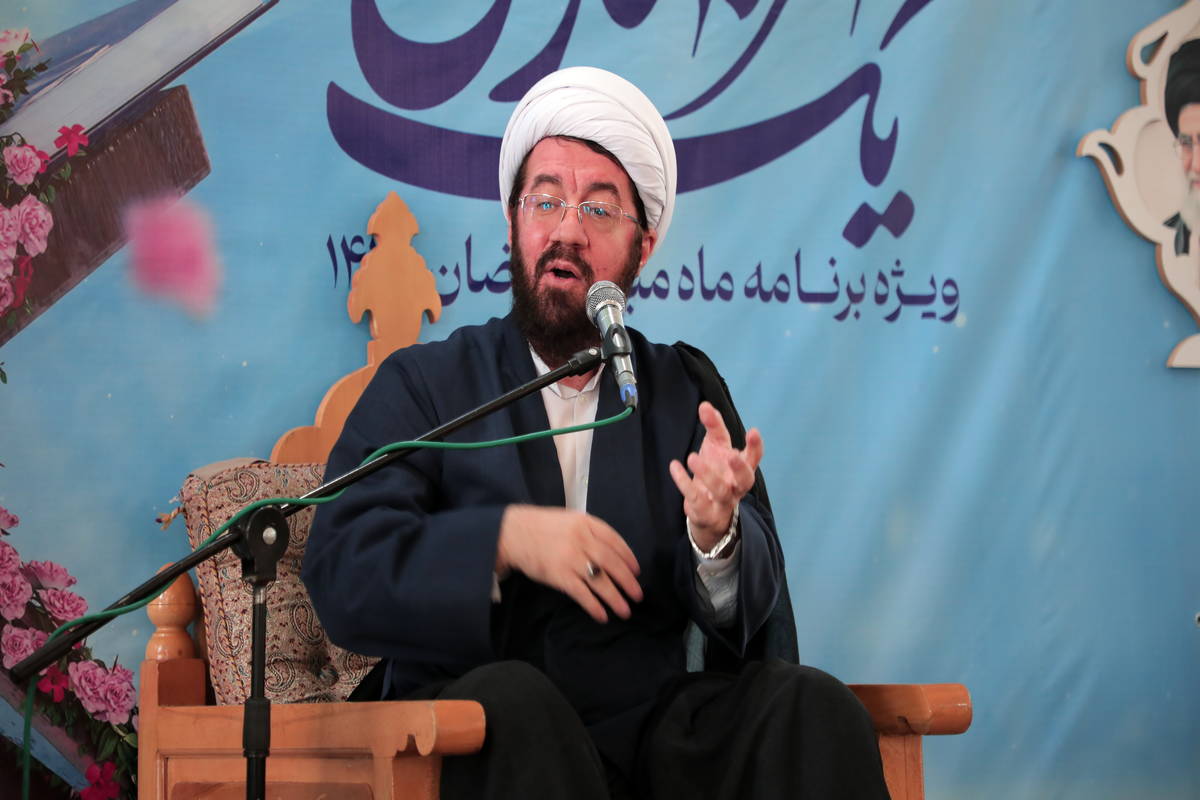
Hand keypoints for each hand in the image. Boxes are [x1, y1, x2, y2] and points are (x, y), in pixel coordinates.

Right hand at [496, 505, 642, 622]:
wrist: (513, 533)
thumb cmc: (542, 527)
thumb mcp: (570, 520)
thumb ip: (590, 532)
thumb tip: (612, 552)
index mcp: (586, 523)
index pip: (615, 541)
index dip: (628, 558)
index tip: (636, 571)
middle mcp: (582, 540)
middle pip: (612, 563)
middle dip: (628, 581)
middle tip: (638, 595)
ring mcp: (571, 559)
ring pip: (600, 581)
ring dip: (615, 598)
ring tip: (625, 611)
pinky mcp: (559, 576)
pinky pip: (582, 593)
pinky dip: (594, 606)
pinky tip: (602, 615)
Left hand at [668, 401, 763, 552]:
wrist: (707, 511)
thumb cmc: (716, 472)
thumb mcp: (715, 447)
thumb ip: (713, 427)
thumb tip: (705, 406)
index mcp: (742, 468)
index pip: (754, 458)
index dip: (755, 446)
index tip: (753, 431)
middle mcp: (736, 486)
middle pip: (746, 480)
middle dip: (740, 468)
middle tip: (732, 456)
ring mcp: (722, 500)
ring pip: (720, 490)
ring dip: (707, 474)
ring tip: (692, 457)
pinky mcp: (705, 511)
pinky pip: (696, 498)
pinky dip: (684, 483)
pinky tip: (675, 467)